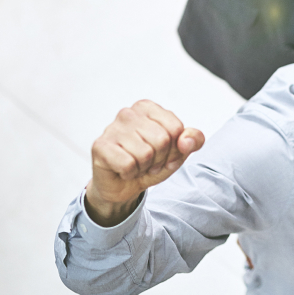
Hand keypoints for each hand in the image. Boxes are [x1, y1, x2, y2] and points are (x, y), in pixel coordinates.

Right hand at [85, 100, 203, 226]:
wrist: (123, 186)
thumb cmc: (150, 163)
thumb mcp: (178, 152)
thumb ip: (193, 140)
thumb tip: (187, 140)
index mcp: (148, 108)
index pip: (176, 128)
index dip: (174, 148)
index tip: (162, 153)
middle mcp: (128, 113)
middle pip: (162, 140)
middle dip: (159, 159)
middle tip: (147, 162)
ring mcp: (112, 128)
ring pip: (145, 153)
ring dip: (144, 167)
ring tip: (135, 165)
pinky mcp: (100, 146)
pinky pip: (128, 164)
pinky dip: (130, 173)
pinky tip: (123, 170)